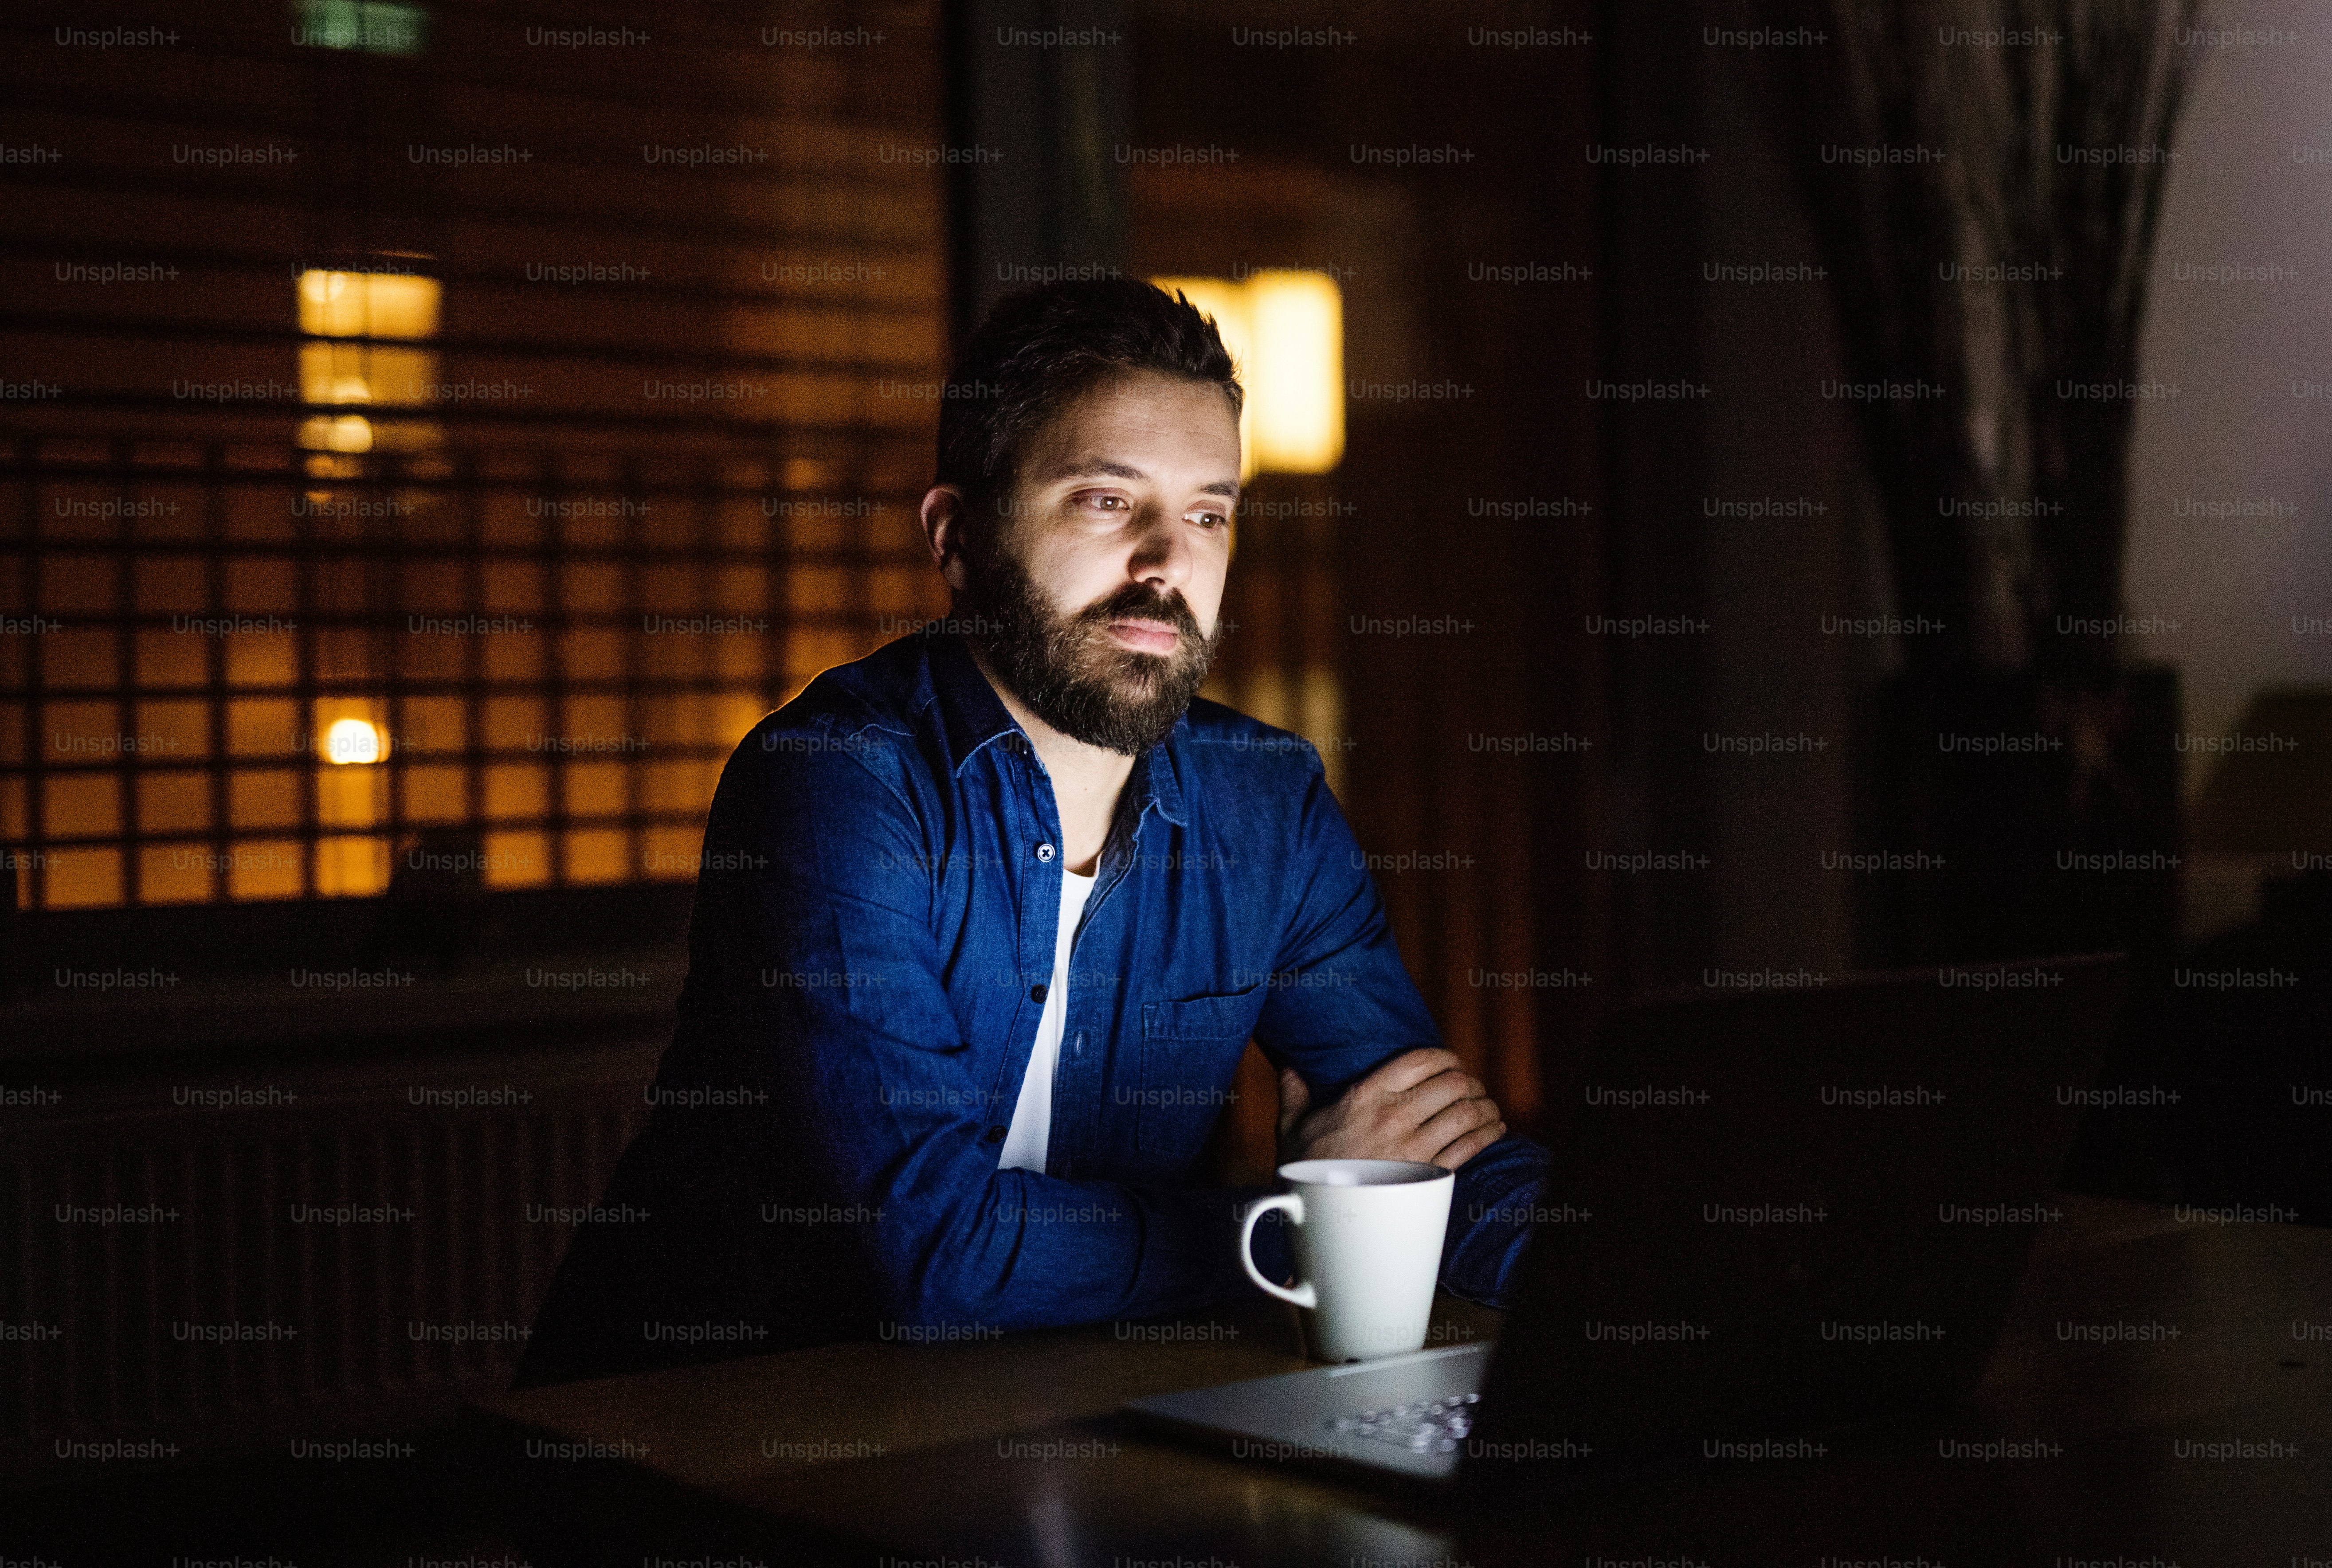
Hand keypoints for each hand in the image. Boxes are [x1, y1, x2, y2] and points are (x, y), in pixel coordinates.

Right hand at [1275, 1048, 1507, 1171]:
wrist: (1317, 1216)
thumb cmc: (1305, 1169)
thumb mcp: (1293, 1125)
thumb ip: (1294, 1091)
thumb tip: (1288, 1066)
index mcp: (1365, 1096)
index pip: (1420, 1060)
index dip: (1445, 1057)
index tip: (1451, 1063)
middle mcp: (1393, 1116)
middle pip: (1453, 1084)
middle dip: (1469, 1082)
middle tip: (1471, 1088)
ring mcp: (1413, 1147)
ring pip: (1467, 1113)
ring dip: (1485, 1107)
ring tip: (1487, 1108)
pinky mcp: (1428, 1175)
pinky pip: (1471, 1146)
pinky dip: (1489, 1133)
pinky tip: (1494, 1128)